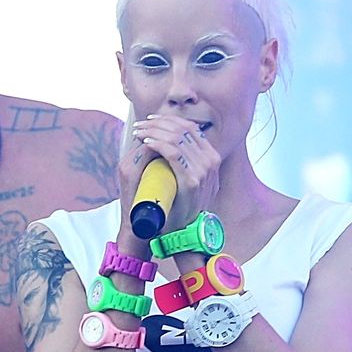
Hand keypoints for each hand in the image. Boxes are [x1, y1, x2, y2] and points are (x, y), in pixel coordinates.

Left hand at [127, 114, 220, 234]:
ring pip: (175, 137)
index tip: (150, 120)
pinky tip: (145, 142)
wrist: (180, 231)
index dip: (168, 120)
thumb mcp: (190, 177)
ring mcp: (203, 171)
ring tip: (139, 132)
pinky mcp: (191, 181)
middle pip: (182, 129)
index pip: (190, 127)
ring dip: (153, 131)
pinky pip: (172, 152)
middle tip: (140, 125)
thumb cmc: (179, 202)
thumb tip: (170, 135)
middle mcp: (211, 161)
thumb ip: (187, 158)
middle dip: (157, 123)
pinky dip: (157, 143)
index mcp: (211, 157)